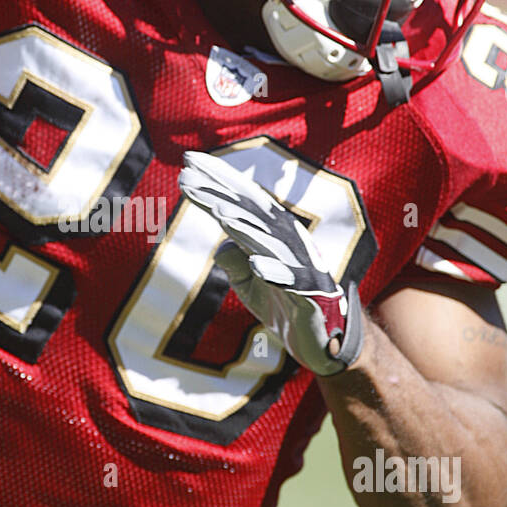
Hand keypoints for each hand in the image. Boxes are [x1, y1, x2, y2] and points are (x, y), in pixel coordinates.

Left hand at [178, 150, 364, 376]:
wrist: (319, 342)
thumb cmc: (282, 305)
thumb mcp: (249, 284)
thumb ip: (233, 261)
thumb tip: (221, 244)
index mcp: (273, 236)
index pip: (241, 203)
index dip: (216, 183)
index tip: (187, 165)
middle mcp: (288, 244)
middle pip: (251, 213)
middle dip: (220, 191)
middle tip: (188, 172)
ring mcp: (301, 269)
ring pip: (269, 243)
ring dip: (244, 226)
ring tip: (218, 210)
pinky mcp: (310, 297)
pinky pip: (292, 283)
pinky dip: (275, 273)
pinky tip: (255, 265)